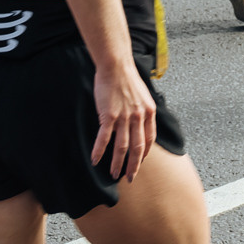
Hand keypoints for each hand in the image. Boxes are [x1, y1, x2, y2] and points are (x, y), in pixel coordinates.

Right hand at [89, 58, 157, 181]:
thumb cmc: (127, 78)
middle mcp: (139, 117)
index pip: (149, 139)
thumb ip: (142, 110)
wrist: (116, 66)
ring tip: (114, 174)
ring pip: (122, 147)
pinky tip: (94, 160)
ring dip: (117, 163)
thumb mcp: (142, 95)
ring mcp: (124, 117)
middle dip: (133, 166)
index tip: (139, 162)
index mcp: (149, 112)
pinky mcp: (109, 115)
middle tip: (129, 178)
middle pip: (137, 148)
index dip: (144, 153)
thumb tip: (138, 122)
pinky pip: (104, 138)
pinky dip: (99, 151)